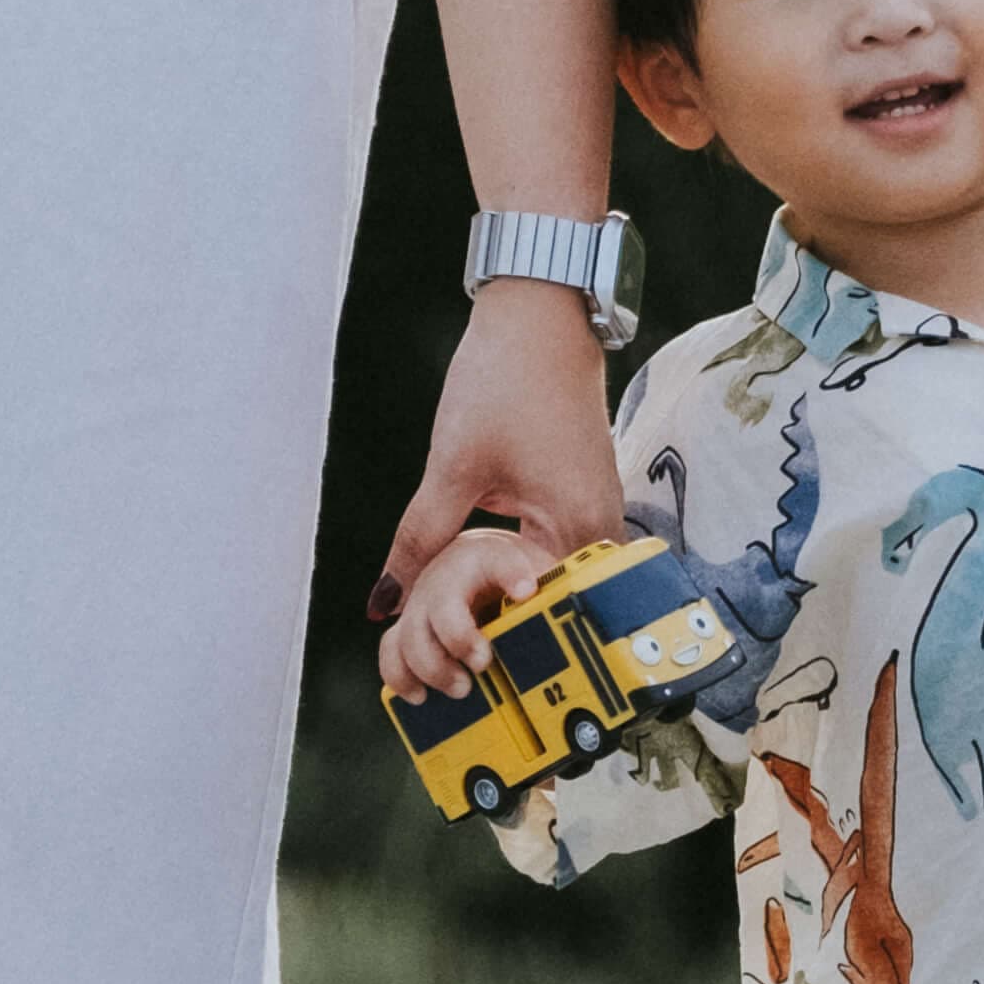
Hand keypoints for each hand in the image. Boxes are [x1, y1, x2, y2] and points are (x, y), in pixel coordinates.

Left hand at [372, 283, 620, 698]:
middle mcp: (599, 535)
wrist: (541, 315)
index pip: (535, 618)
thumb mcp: (452, 466)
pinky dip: (511, 574)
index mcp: (577, 531)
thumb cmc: (505, 379)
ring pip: (543, 586)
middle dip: (492, 630)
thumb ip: (419, 539)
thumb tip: (384, 601)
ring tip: (454, 623)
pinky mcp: (580, 503)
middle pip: (544, 611)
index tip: (445, 668)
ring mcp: (594, 519)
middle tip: (443, 657)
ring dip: (500, 602)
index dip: (485, 642)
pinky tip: (476, 584)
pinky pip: (548, 559)